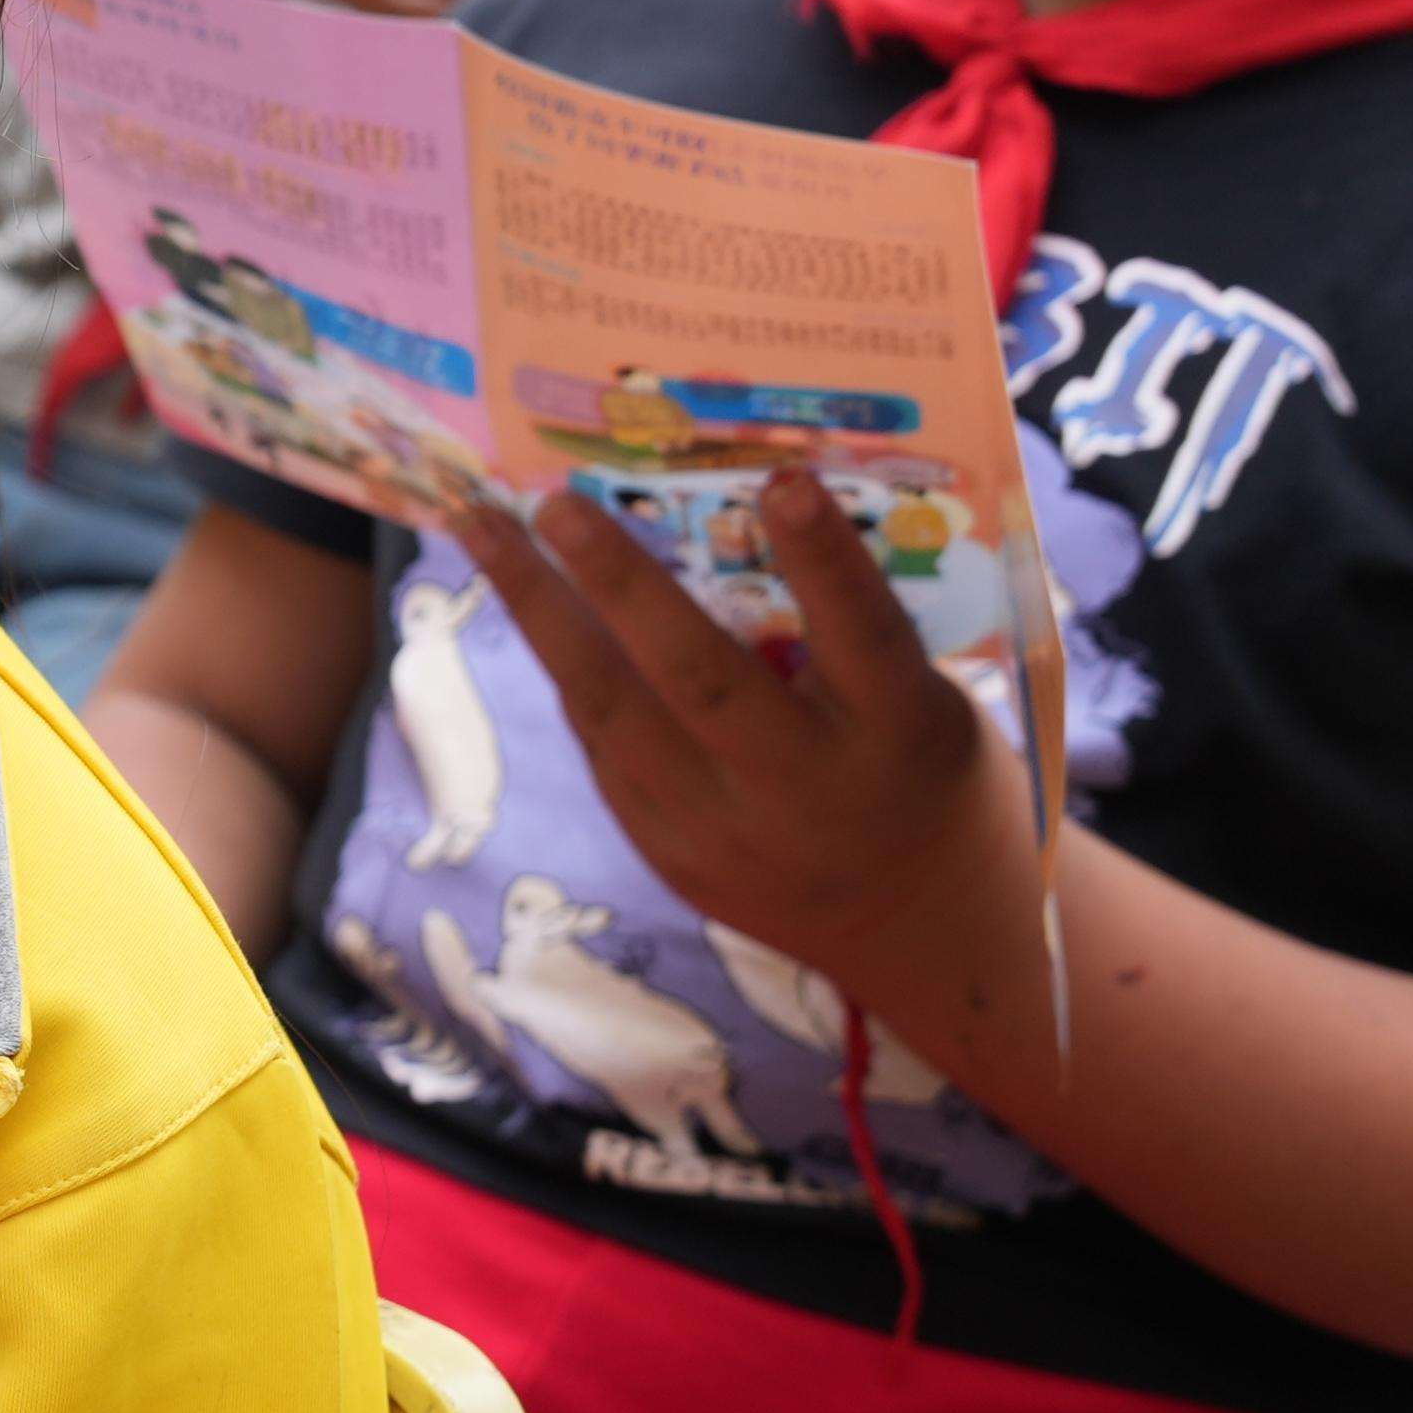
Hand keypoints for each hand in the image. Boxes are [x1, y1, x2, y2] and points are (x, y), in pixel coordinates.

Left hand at [448, 466, 1028, 995]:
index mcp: (901, 732)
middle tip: (553, 504)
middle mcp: (807, 787)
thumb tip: (731, 524)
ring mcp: (728, 832)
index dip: (823, 561)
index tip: (783, 479)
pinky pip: (605, 749)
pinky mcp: (673, 858)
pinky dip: (571, 672)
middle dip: (618, 583)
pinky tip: (532, 604)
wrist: (921, 933)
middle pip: (700, 678)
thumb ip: (844, 637)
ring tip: (483, 531)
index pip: (862, 635)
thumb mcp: (928, 702)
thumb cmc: (924, 775)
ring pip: (614, 713)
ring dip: (541, 615)